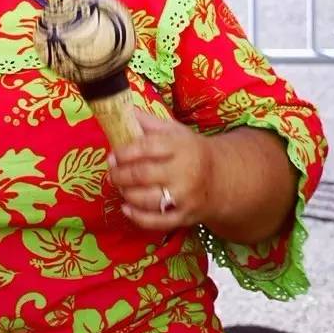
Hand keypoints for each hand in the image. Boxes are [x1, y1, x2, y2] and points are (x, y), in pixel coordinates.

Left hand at [108, 111, 215, 230]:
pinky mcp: (184, 217)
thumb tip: (120, 110)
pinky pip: (157, 222)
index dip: (124, 152)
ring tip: (120, 186)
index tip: (113, 155)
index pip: (147, 147)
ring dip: (126, 193)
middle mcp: (185, 172)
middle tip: (112, 172)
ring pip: (147, 199)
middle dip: (120, 174)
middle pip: (142, 175)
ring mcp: (185, 197)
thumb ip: (147, 122)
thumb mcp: (174, 131)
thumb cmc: (190, 151)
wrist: (221, 178)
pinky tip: (126, 208)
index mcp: (181, 146)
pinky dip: (137, 217)